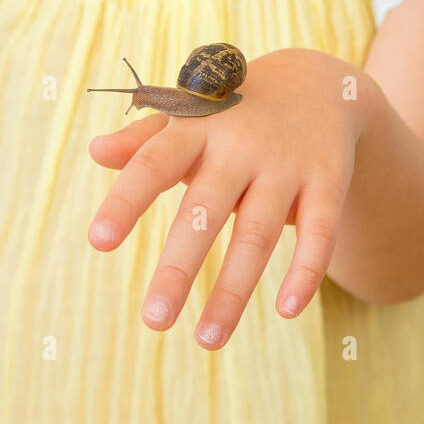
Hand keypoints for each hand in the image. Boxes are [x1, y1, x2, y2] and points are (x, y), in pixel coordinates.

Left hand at [87, 49, 369, 349]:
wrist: (319, 84)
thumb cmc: (235, 113)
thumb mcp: (192, 117)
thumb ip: (144, 141)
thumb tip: (95, 151)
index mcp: (198, 127)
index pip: (154, 164)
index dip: (127, 201)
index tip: (97, 241)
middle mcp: (240, 145)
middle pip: (205, 210)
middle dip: (179, 266)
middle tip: (153, 321)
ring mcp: (286, 164)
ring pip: (258, 233)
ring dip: (233, 290)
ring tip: (207, 340)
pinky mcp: (329, 180)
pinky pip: (319, 231)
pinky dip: (305, 271)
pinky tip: (286, 310)